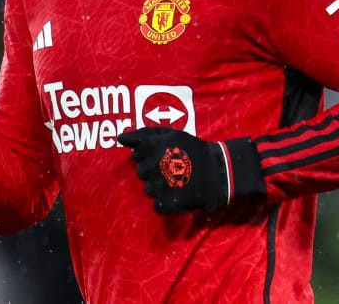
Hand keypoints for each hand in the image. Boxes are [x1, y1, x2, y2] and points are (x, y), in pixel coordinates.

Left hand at [117, 127, 265, 213]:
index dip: (148, 154)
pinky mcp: (167, 203)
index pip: (136, 153)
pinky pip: (157, 204)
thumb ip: (144, 133)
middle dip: (153, 170)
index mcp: (153, 147)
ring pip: (148, 189)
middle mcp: (153, 165)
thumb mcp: (172, 133)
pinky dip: (165, 201)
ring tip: (176, 180)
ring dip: (159, 185)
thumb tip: (120, 138)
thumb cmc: (194, 149)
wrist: (219, 171)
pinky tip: (176, 193)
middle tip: (171, 167)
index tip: (162, 155)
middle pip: (140, 172)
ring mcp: (159, 186)